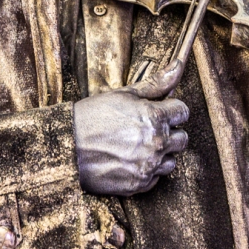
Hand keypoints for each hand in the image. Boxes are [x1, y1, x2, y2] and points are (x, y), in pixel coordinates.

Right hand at [73, 60, 188, 194]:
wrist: (65, 146)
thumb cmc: (93, 115)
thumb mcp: (125, 94)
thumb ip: (157, 83)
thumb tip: (179, 64)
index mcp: (155, 117)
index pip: (183, 112)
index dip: (171, 110)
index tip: (159, 111)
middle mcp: (156, 143)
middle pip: (182, 139)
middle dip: (169, 132)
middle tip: (147, 129)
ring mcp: (148, 166)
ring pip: (171, 161)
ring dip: (161, 154)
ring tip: (138, 146)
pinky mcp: (138, 184)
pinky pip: (155, 178)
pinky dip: (147, 171)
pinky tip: (130, 161)